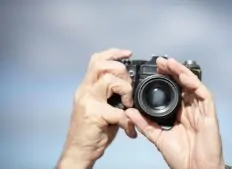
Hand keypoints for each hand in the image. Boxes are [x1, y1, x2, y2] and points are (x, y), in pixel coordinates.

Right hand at [57, 49, 136, 168]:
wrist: (78, 151)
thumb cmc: (91, 131)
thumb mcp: (99, 107)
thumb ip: (109, 95)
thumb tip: (128, 87)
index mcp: (87, 87)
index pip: (97, 60)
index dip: (113, 53)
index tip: (128, 53)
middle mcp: (84, 91)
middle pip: (102, 65)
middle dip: (121, 71)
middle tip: (129, 87)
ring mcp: (88, 102)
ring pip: (108, 80)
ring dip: (125, 89)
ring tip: (128, 104)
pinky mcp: (94, 115)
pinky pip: (117, 111)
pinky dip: (128, 121)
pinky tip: (129, 130)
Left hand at [126, 57, 224, 168]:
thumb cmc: (180, 156)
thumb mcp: (157, 137)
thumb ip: (144, 124)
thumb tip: (130, 112)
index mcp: (180, 113)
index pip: (174, 90)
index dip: (166, 79)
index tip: (154, 70)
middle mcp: (191, 109)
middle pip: (183, 84)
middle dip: (173, 71)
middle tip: (161, 62)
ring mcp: (201, 110)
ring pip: (193, 85)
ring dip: (182, 73)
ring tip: (170, 63)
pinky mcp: (209, 114)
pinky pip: (204, 95)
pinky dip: (194, 84)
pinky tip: (183, 76)